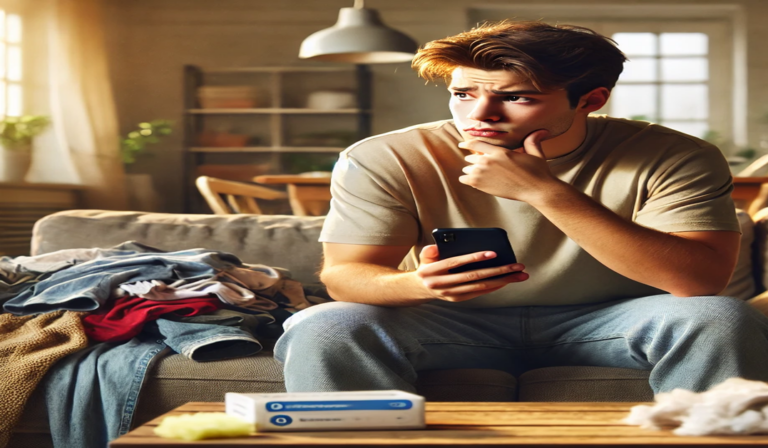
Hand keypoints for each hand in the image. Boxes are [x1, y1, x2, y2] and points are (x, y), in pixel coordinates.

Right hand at [413, 245, 527, 301]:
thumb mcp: (424, 256)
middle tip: (517, 266)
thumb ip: (430, 250)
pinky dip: (493, 287)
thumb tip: (438, 246)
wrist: (419, 288)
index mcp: (433, 271)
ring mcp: (451, 294)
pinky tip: (506, 280)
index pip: (457, 263)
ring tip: (519, 275)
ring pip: (480, 287)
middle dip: (498, 271)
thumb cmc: (427, 266)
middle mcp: (442, 284)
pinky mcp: (458, 299)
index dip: (474, 258)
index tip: (493, 253)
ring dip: (502, 281)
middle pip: (474, 277)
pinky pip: (479, 292)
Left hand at [458, 130, 558, 202]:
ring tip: (478, 174)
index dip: (466, 144)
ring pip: (468, 169)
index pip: (476, 143)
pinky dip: (466, 180)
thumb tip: (541, 131)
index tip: (461, 145)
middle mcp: (489, 160)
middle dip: (473, 160)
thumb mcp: (535, 153)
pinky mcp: (480, 185)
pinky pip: (465, 180)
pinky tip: (471, 181)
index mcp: (499, 151)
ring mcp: (483, 173)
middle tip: (477, 164)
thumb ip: (532, 141)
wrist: (536, 190)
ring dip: (471, 170)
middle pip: (471, 157)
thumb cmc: (537, 172)